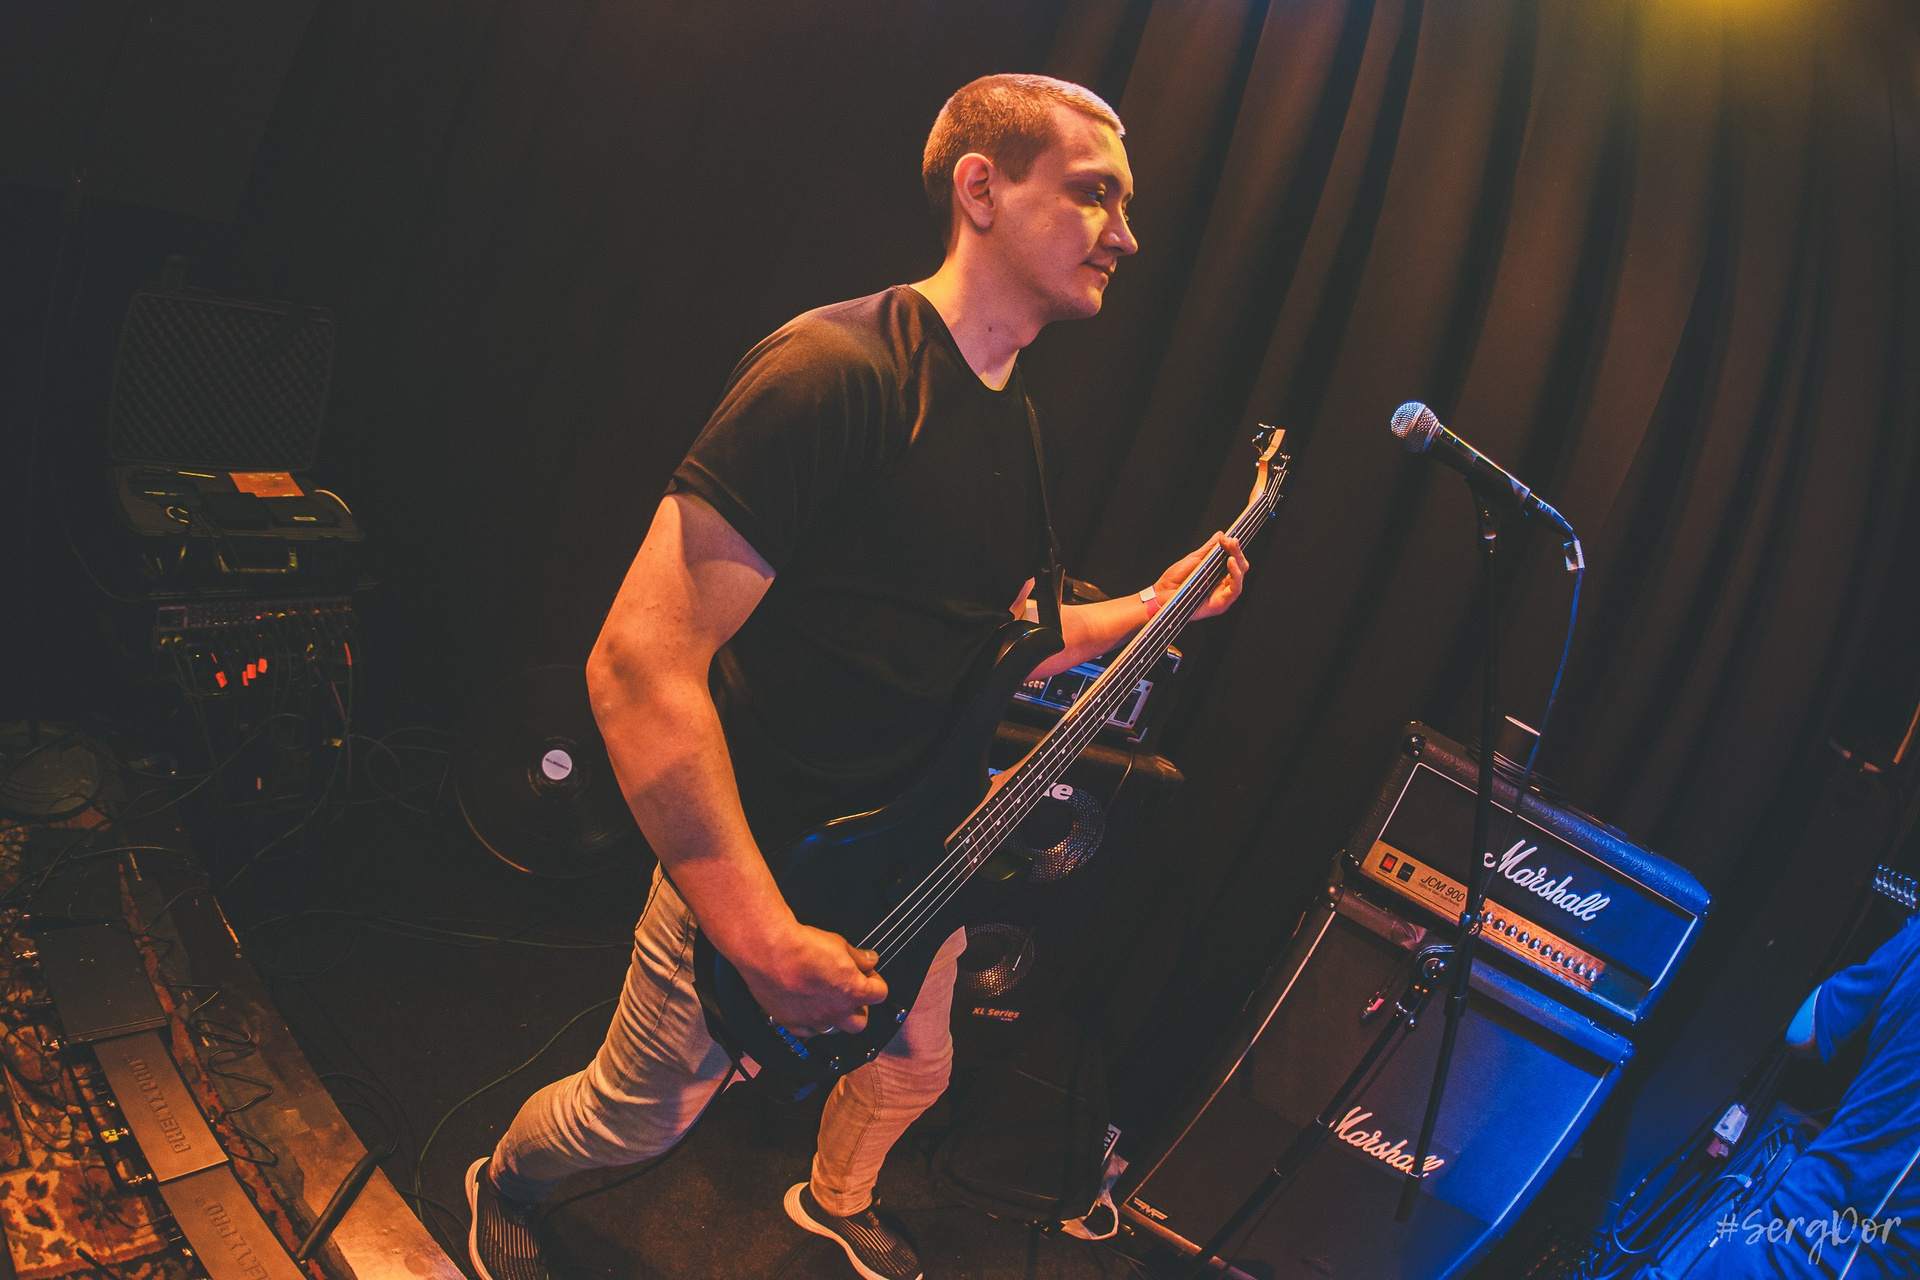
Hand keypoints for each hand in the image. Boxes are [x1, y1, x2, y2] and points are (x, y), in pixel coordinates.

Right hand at [737, 923, 888, 1036]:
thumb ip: (857, 957)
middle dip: (858, 1008)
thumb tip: (868, 959)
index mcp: (853, 992)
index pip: (879, 994)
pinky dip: (808, 1022)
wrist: (769, 951)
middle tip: (851, 992)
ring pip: (832, 1029)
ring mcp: (813, 1020)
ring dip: (834, 1016)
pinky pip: (805, 1031)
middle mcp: (836, 1011)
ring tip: (826, 999)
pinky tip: (805, 1007)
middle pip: (859, 1022)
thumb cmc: (802, 946)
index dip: (875, 981)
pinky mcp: (790, 1022)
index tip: (867, 974)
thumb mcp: (839, 943)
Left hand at [1154, 532, 1247, 619]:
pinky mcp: (1221, 604)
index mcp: (1218, 574)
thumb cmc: (1175, 580)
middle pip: (1240, 567)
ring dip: (1238, 560)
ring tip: (1232, 549)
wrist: (1162, 595)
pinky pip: (1235, 590)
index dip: (1234, 548)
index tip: (1229, 537)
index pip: (1234, 559)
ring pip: (1240, 576)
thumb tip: (1221, 534)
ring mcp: (1223, 595)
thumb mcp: (1194, 559)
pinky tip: (1231, 562)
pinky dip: (1236, 575)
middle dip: (1237, 552)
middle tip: (1231, 540)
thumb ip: (1209, 549)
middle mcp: (1223, 585)